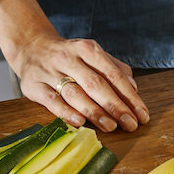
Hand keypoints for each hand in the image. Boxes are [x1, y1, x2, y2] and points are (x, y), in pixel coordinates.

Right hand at [0, 0, 148, 132]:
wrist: (31, 46)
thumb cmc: (71, 56)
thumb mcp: (93, 55)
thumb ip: (114, 69)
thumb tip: (133, 88)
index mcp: (87, 49)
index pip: (113, 74)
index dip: (129, 96)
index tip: (142, 114)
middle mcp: (69, 58)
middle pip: (96, 84)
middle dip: (116, 106)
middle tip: (131, 124)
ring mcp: (49, 71)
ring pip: (75, 94)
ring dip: (95, 112)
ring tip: (111, 127)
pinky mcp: (33, 85)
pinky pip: (51, 100)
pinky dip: (66, 112)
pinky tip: (80, 123)